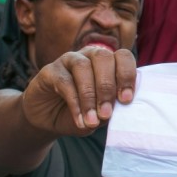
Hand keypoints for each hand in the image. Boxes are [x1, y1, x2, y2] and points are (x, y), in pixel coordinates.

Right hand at [21, 47, 136, 136]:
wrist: (50, 120)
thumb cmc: (83, 114)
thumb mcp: (100, 116)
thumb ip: (111, 110)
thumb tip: (119, 109)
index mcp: (109, 63)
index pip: (123, 56)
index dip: (127, 75)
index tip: (126, 99)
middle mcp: (90, 56)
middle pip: (103, 57)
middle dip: (107, 87)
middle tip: (106, 113)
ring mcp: (69, 60)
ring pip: (83, 67)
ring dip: (89, 95)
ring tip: (92, 119)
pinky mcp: (50, 70)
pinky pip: (64, 81)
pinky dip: (74, 102)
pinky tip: (79, 118)